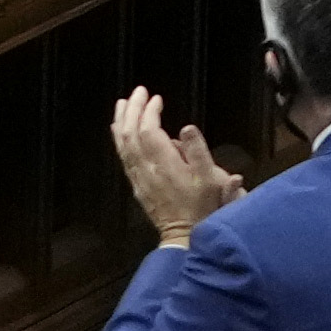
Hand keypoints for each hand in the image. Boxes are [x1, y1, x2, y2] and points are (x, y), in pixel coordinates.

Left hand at [108, 83, 235, 244]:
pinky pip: (123, 157)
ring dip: (122, 121)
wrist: (185, 238)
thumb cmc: (204, 209)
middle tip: (138, 91)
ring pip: (123, 145)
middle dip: (133, 109)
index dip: (150, 112)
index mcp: (165, 165)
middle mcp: (147, 169)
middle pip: (131, 134)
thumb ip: (199, 153)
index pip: (149, 131)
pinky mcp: (137, 186)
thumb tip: (187, 128)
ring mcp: (139, 178)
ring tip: (123, 103)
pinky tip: (119, 130)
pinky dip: (119, 139)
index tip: (156, 98)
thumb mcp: (212, 181)